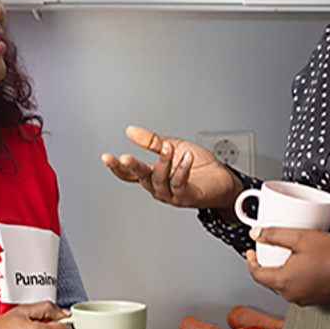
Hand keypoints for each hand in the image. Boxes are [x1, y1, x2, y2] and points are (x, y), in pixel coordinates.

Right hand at [101, 125, 243, 210]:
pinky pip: (179, 183)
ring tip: (168, 148)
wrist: (223, 179)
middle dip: (133, 167)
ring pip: (159, 180)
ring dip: (163, 162)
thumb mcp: (173, 147)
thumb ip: (152, 141)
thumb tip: (131, 131)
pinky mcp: (186, 197)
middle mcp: (160, 187)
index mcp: (154, 175)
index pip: (130, 174)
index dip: (117, 167)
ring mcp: (172, 194)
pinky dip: (182, 169)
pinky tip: (186, 157)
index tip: (106, 157)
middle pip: (141, 178)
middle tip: (125, 158)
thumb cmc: (200, 166)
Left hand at [247, 227, 329, 306]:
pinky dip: (294, 278)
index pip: (256, 274)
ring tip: (286, 257)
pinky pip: (297, 289)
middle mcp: (291, 294)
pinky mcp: (315, 299)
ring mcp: (303, 299)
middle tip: (267, 252)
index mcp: (283, 281)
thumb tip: (256, 234)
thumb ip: (274, 235)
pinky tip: (303, 266)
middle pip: (269, 281)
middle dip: (266, 266)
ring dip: (281, 272)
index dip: (251, 261)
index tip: (251, 252)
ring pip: (283, 285)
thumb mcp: (299, 237)